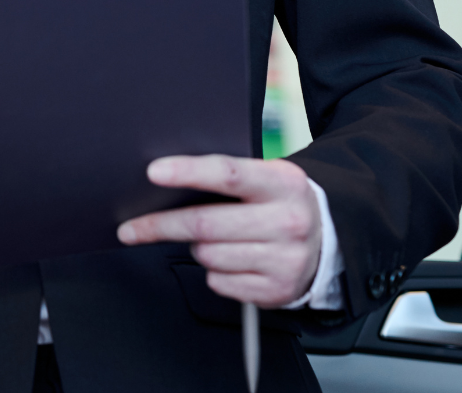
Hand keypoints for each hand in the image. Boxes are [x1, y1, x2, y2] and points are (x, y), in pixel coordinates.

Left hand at [117, 155, 321, 306]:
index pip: (228, 173)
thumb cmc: (281, 203)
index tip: (154, 173)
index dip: (188, 172)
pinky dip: (214, 271)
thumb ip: (227, 176)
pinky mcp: (277, 289)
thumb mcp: (267, 177)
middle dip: (159, 226)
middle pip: (206, 224)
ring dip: (196, 248)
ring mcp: (285, 258)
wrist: (330, 238)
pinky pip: (219, 281)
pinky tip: (232, 259)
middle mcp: (287, 221)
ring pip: (208, 255)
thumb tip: (167, 181)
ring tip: (214, 238)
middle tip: (131, 228)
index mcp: (282, 183)